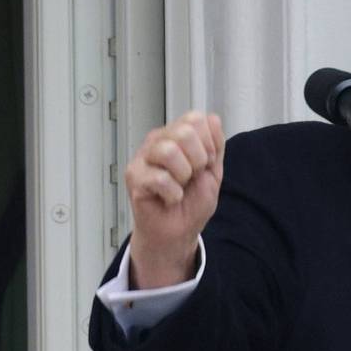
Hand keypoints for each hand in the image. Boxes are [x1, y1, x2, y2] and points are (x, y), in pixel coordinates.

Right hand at [124, 111, 224, 288]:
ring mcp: (143, 158)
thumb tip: (212, 118)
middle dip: (198, 160)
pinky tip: (169, 198)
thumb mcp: (214, 171)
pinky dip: (173, 194)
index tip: (206, 163)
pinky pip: (160, 178)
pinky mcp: (134, 177)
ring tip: (179, 186)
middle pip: (184, 132)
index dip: (209, 143)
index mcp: (176, 135)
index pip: (195, 118)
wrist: (179, 231)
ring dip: (183, 176)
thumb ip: (216, 144)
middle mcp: (158, 141)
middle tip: (191, 176)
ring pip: (169, 151)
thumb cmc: (191, 202)